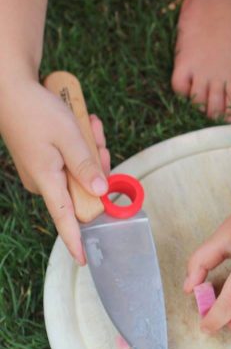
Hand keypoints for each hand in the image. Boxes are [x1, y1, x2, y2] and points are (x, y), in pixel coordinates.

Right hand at [0, 80, 110, 263]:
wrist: (11, 89)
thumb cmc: (38, 111)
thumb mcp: (70, 136)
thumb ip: (86, 166)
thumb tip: (101, 192)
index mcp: (47, 179)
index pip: (65, 218)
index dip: (75, 239)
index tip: (83, 259)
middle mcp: (44, 179)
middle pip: (86, 186)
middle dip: (98, 162)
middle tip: (95, 137)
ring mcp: (45, 169)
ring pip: (84, 169)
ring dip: (93, 147)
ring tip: (87, 123)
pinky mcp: (46, 158)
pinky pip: (75, 157)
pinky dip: (83, 141)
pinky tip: (83, 121)